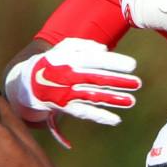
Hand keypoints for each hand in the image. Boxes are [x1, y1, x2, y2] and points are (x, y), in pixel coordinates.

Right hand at [6, 38, 141, 146]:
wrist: (29, 82)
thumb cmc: (54, 61)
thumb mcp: (64, 47)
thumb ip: (84, 45)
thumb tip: (104, 50)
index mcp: (70, 59)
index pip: (96, 60)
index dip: (114, 62)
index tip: (133, 65)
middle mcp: (70, 77)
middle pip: (98, 79)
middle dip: (119, 82)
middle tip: (138, 83)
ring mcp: (68, 93)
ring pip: (94, 97)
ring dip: (113, 100)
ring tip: (132, 101)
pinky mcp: (66, 107)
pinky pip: (85, 113)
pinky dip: (100, 116)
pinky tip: (116, 120)